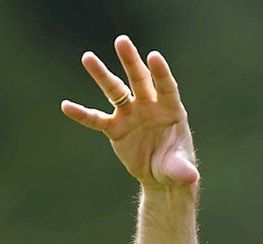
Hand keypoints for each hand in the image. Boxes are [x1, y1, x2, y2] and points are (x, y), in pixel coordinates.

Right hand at [60, 35, 198, 186]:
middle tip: (122, 41)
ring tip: (88, 57)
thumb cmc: (176, 166)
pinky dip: (82, 114)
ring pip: (115, 91)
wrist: (162, 176)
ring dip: (102, 75)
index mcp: (171, 110)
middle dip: (131, 61)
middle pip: (139, 79)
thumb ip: (182, 169)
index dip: (160, 73)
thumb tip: (189, 176)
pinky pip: (96, 120)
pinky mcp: (116, 128)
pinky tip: (67, 106)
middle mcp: (150, 107)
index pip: (166, 87)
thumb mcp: (181, 169)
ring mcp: (131, 115)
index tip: (154, 56)